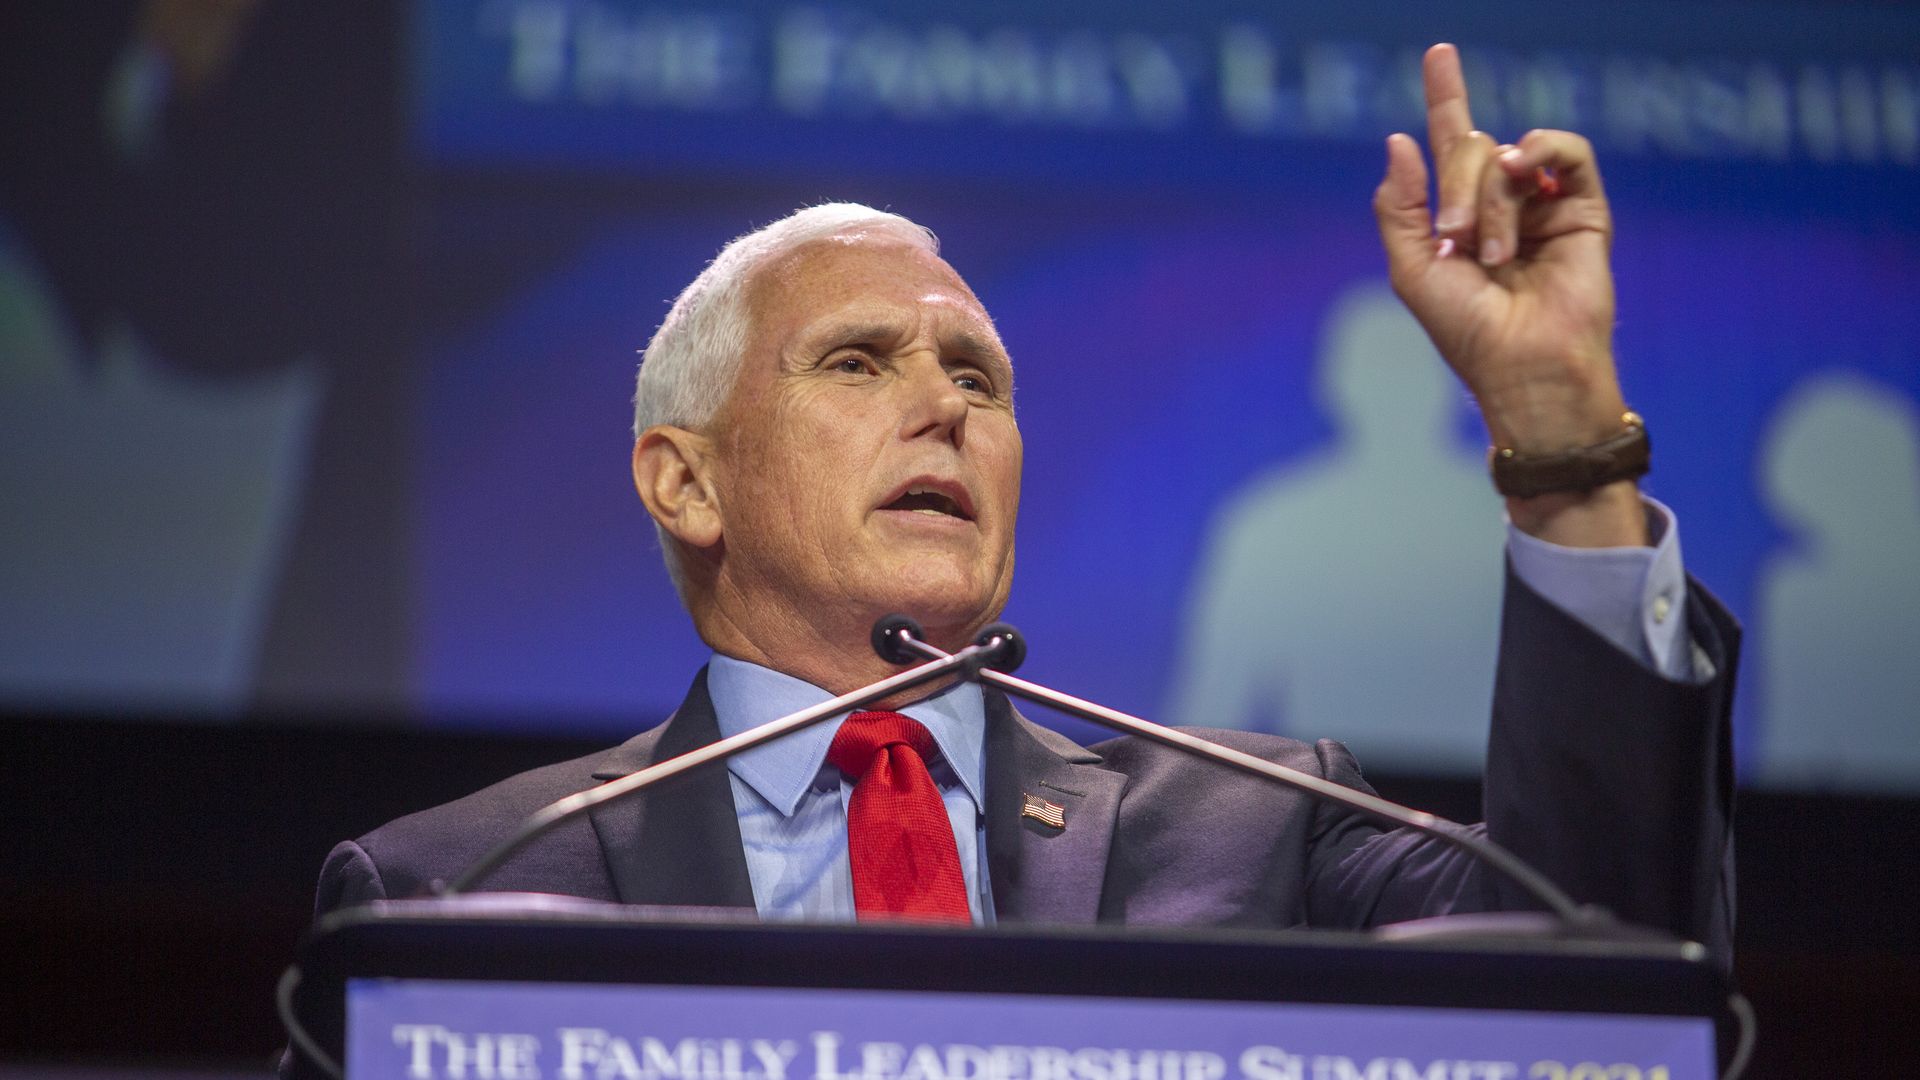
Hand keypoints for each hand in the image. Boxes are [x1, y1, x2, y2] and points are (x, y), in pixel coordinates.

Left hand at [1375, 43, 1645, 545]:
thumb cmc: (1465, 331)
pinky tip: (1523, 176)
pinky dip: (1538, 154)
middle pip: (1469, 148)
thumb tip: (1399, 139)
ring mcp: (1544, 204)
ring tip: (1494, 251)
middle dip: (1456, 190)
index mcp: (1461, 216)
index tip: (1439, 52)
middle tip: (1460, 244)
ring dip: (1491, 198)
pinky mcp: (1584, 209)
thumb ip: (1399, 205)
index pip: (1452, 143)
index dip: (1446, 97)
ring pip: (1508, 153)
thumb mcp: (1412, 268)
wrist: (1523, 366)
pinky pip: (1564, 150)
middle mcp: (1502, 204)